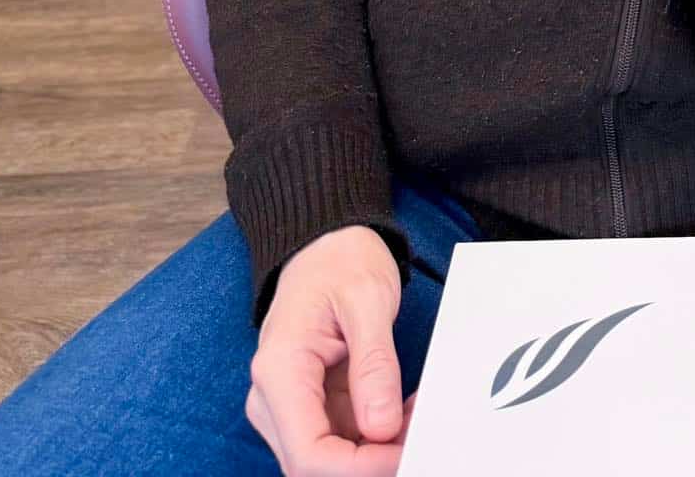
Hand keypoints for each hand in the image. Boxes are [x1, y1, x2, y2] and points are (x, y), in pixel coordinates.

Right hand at [248, 225, 414, 474]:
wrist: (326, 240)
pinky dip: (377, 433)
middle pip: (317, 463)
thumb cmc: (340, 259)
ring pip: (332, 456)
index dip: (357, 468)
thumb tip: (381, 427)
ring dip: (377, 449)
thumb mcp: (368, 300)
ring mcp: (291, 402)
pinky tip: (405, 407)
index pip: (308, 454)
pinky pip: (343, 436)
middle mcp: (274, 397)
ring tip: (418, 413)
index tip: (403, 452)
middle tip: (421, 433)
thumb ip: (374, 364)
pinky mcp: (312, 401)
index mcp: (279, 371)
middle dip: (371, 461)